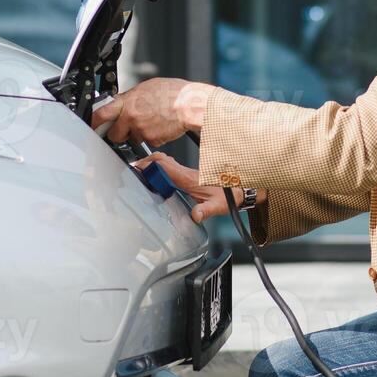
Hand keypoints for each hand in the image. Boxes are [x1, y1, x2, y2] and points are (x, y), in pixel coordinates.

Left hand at [89, 78, 211, 146]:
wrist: (190, 105)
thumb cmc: (174, 93)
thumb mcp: (148, 88)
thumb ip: (133, 98)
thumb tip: (127, 102)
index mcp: (128, 101)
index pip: (102, 114)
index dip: (95, 122)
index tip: (93, 126)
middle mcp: (131, 116)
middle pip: (114, 134)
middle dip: (118, 134)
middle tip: (126, 129)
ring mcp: (141, 130)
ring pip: (133, 139)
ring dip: (139, 134)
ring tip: (153, 122)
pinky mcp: (152, 140)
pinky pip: (148, 142)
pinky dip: (153, 137)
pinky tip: (162, 126)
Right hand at [134, 152, 257, 223]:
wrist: (242, 188)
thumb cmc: (230, 196)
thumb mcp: (218, 206)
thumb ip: (205, 211)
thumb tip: (195, 216)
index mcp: (189, 178)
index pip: (165, 165)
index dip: (149, 165)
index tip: (136, 169)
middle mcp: (187, 173)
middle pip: (162, 160)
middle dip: (146, 162)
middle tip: (134, 170)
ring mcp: (188, 173)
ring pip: (166, 162)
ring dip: (153, 164)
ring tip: (141, 172)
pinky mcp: (190, 176)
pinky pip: (171, 167)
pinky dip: (160, 168)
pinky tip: (157, 177)